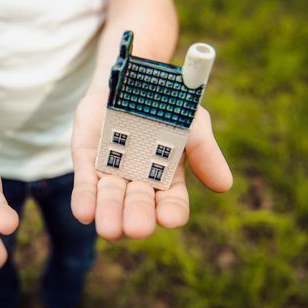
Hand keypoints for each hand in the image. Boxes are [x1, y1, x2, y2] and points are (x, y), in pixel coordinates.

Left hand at [71, 89, 231, 239]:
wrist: (133, 76)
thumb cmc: (167, 104)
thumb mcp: (192, 123)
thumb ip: (205, 152)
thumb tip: (224, 185)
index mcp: (168, 179)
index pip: (172, 203)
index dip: (172, 212)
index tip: (171, 219)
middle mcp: (139, 182)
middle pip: (139, 205)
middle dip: (138, 216)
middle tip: (137, 230)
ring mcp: (112, 173)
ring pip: (110, 199)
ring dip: (109, 213)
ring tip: (110, 230)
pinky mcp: (86, 162)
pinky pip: (85, 184)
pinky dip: (85, 198)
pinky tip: (83, 214)